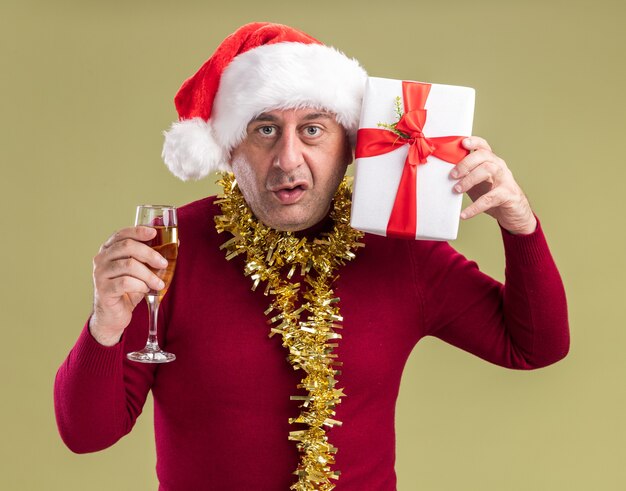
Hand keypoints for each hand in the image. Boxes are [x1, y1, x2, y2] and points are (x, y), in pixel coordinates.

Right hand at [89, 226, 168, 345]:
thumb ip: (151, 256)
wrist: (114, 315)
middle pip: (127, 246)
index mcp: (109, 249)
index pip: (122, 234)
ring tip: (159, 284)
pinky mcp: (103, 289)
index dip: (138, 230)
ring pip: (129, 265)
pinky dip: (140, 285)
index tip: (154, 233)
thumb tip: (175, 243)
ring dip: (149, 274)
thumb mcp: (141, 270)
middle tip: (164, 264)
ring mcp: (100, 274)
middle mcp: (101, 259)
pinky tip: (145, 290)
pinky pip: (125, 283)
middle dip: (150, 254)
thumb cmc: (128, 289)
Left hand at [450, 136, 536, 234]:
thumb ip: (464, 176)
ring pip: (488, 170)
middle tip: (452, 175)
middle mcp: (499, 167)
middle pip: (484, 156)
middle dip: (465, 163)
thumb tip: (442, 175)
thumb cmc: (492, 194)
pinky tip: (464, 214)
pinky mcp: (508, 195)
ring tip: (457, 190)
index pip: (483, 146)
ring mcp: (505, 179)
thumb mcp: (477, 183)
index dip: (474, 142)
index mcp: (491, 161)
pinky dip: (475, 207)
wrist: (514, 213)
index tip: (463, 143)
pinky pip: (490, 198)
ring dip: (469, 179)